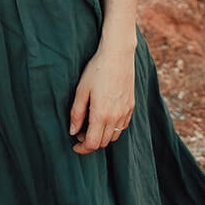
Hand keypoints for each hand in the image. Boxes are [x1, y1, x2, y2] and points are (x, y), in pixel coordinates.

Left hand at [69, 30, 134, 153]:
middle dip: (90, 142)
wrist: (118, 55)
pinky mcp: (131, 106)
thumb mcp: (81, 91)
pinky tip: (105, 118)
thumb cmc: (96, 70)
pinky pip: (122, 126)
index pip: (93, 143)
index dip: (82, 149)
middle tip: (80, 132)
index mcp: (101, 114)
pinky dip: (113, 129)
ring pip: (114, 136)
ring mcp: (126, 112)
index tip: (74, 145)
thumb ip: (76, 113)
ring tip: (91, 125)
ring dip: (102, 136)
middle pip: (103, 142)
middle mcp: (116, 117)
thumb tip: (73, 131)